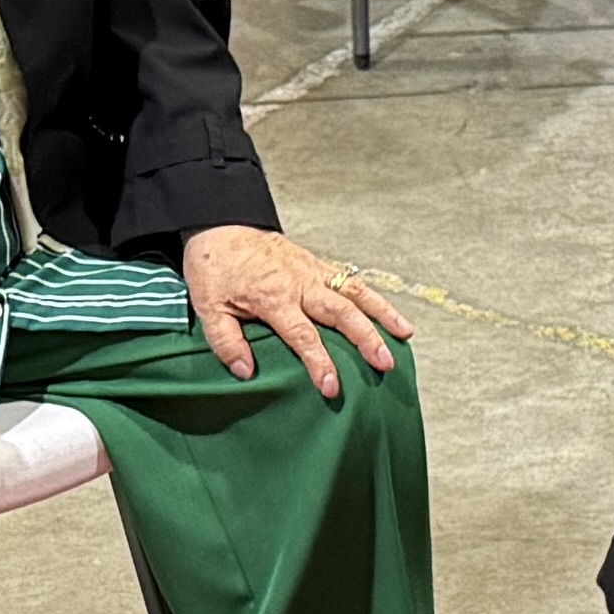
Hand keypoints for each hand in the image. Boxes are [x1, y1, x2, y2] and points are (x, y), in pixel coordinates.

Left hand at [180, 225, 408, 398]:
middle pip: (341, 313)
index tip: (332, 386)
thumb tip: (246, 372)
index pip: (303, 335)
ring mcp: (313, 272)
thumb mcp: (208, 307)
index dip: (319, 362)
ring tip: (405, 334)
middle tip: (384, 364)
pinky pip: (351, 281)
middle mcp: (300, 284)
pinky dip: (373, 297)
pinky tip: (390, 314)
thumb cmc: (215, 269)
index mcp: (274, 297)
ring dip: (382, 313)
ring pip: (355, 293)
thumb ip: (225, 342)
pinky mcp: (318, 265)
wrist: (221, 226)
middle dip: (366, 339)